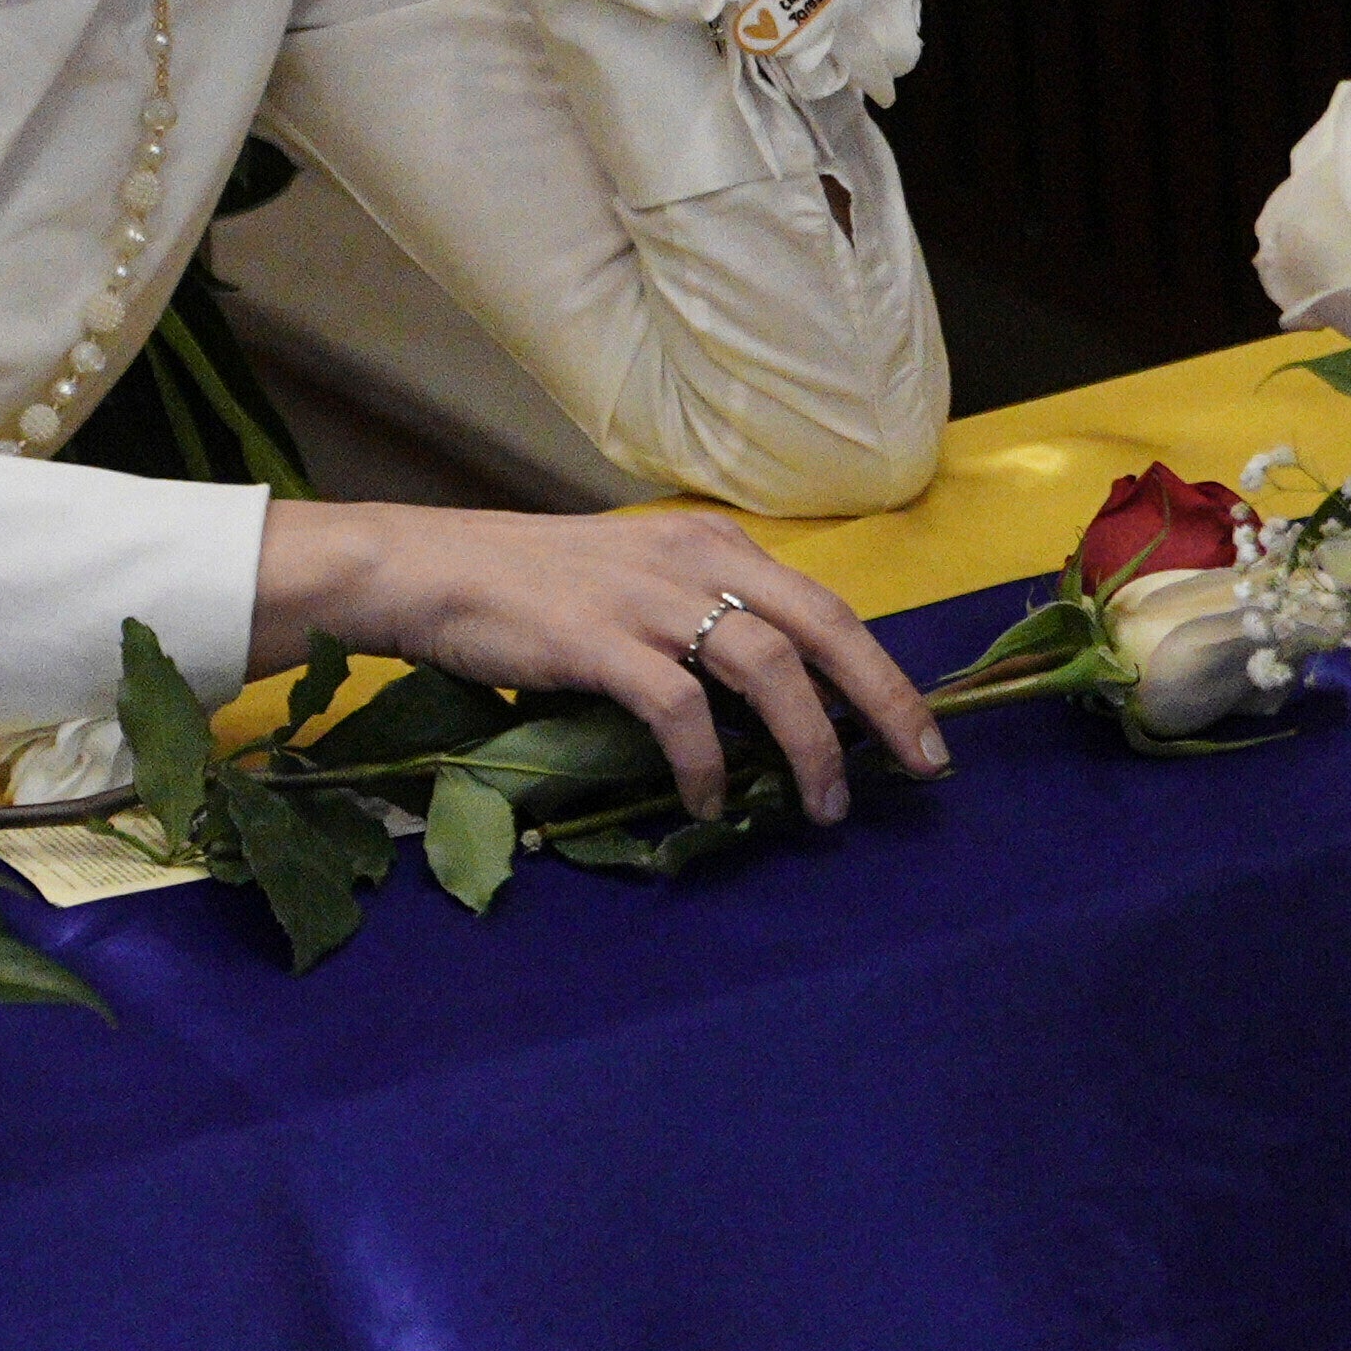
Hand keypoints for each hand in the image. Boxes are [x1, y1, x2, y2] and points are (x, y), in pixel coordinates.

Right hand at [253, 497, 944, 825]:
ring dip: (808, 743)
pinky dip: (706, 761)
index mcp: (714, 544)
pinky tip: (708, 802)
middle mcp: (697, 560)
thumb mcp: (636, 582)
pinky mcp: (598, 640)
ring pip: (767, 668)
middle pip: (824, 628)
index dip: (882, 668)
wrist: (426, 570)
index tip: (920, 727)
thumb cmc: (528, 587)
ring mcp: (648, 597)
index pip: (826, 605)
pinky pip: (679, 708)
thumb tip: (764, 705)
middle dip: (885, 701)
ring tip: (822, 805)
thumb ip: (699, 621)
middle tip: (923, 766)